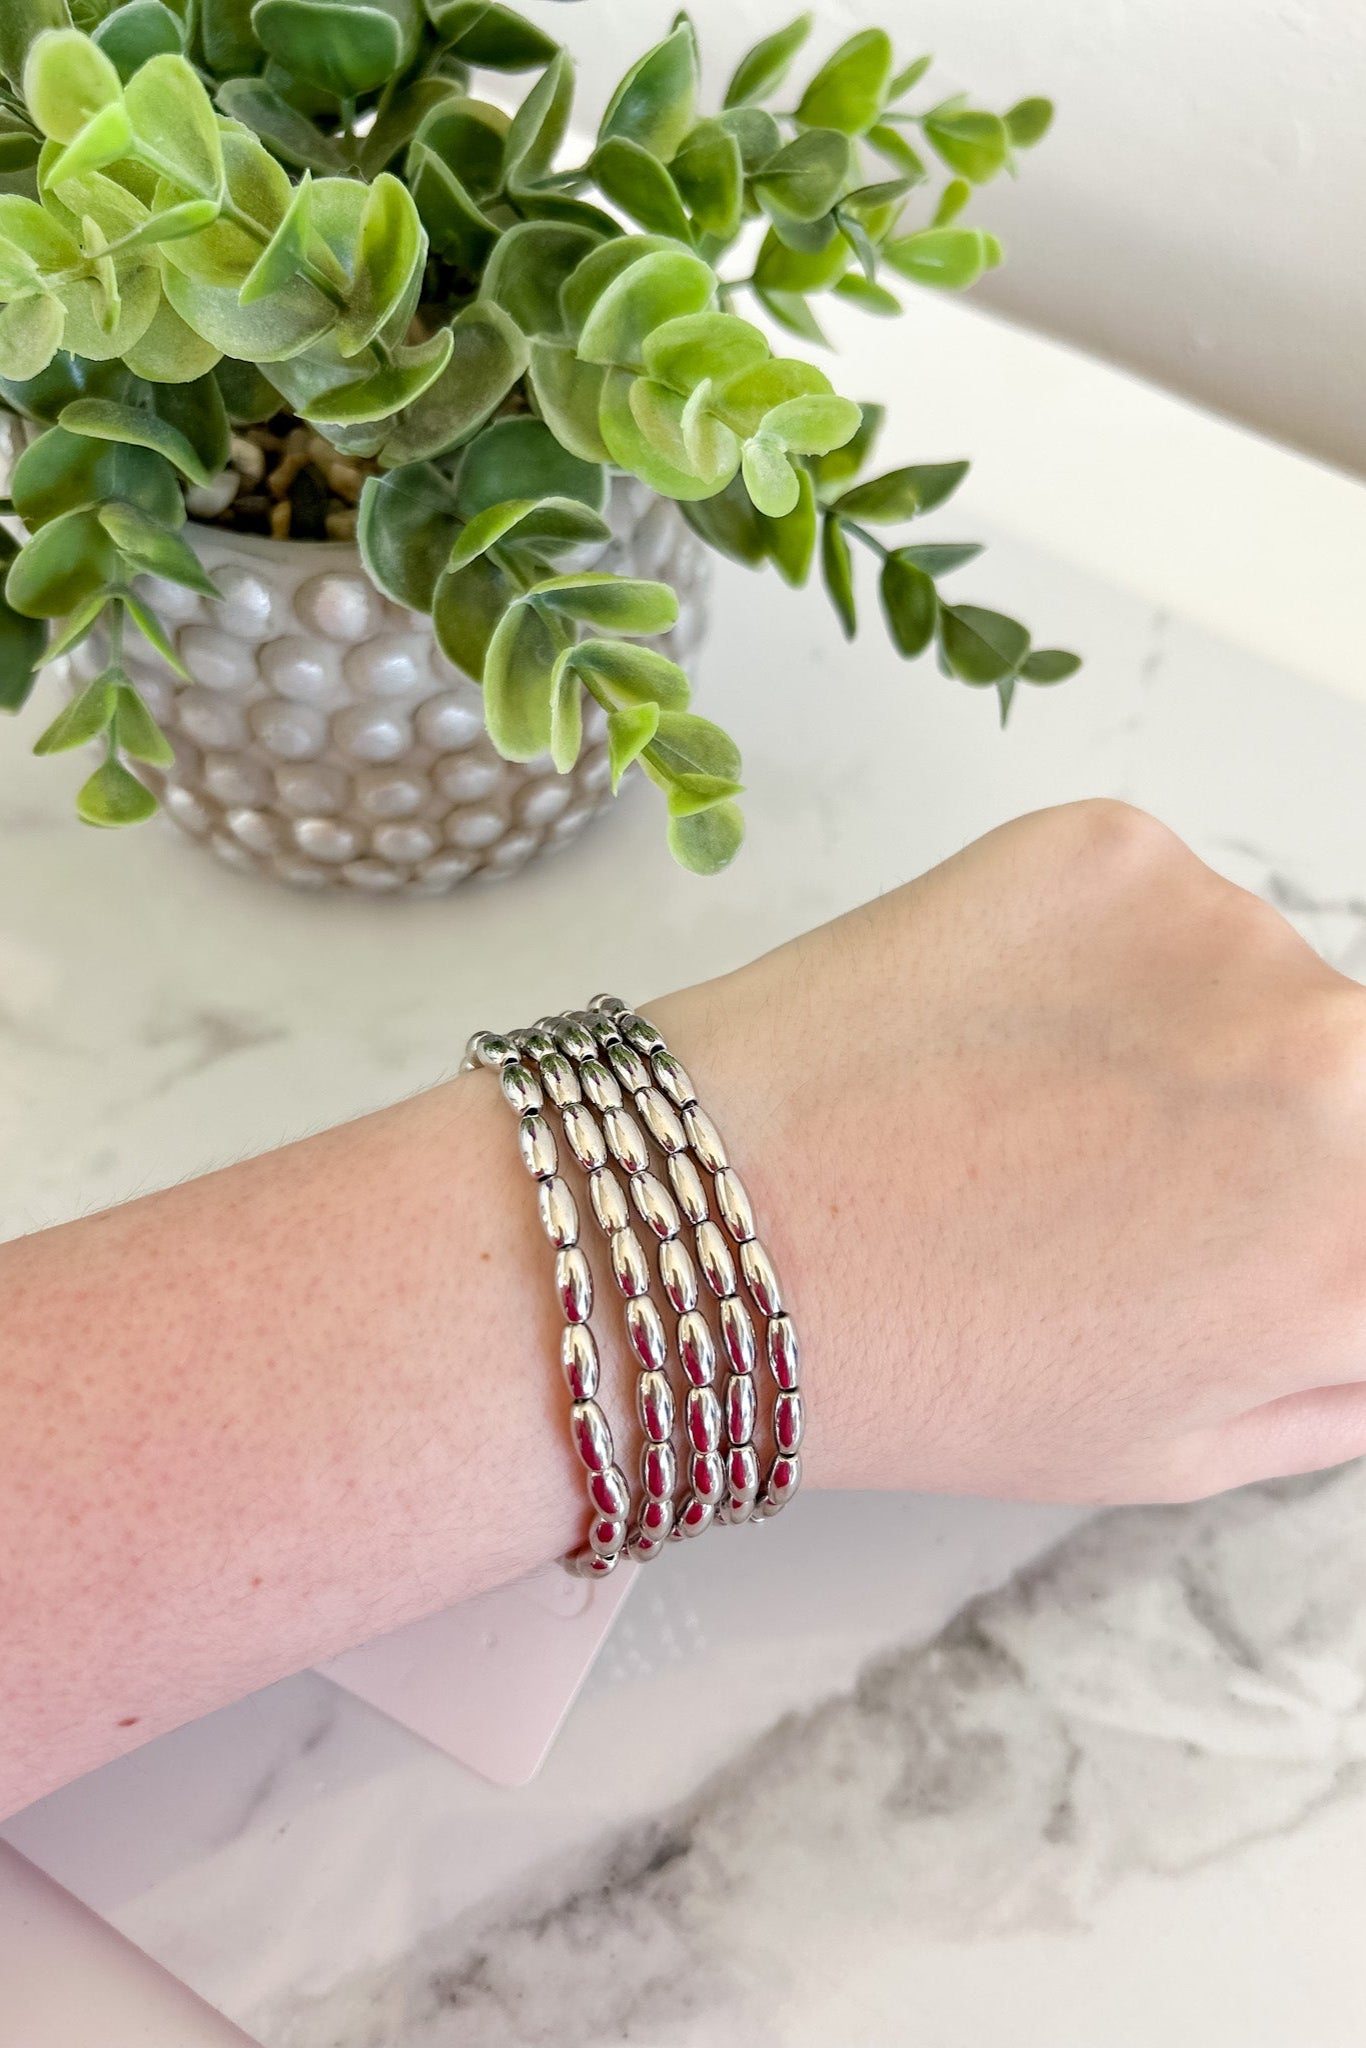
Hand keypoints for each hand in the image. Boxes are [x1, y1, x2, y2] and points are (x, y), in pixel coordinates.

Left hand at [655, 801, 1365, 1504]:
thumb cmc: (918, 1362)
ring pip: (1254, 977)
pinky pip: (1154, 900)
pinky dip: (1092, 951)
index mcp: (1364, 1244)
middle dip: (1274, 1119)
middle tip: (1133, 1167)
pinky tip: (984, 1029)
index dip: (1313, 1211)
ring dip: (1180, 1028)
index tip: (1228, 1214)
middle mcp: (1338, 1068)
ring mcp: (1227, 936)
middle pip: (1354, 1068)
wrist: (712, 1233)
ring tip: (1024, 1105)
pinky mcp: (1117, 846)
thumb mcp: (1177, 1444)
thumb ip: (1345, 1368)